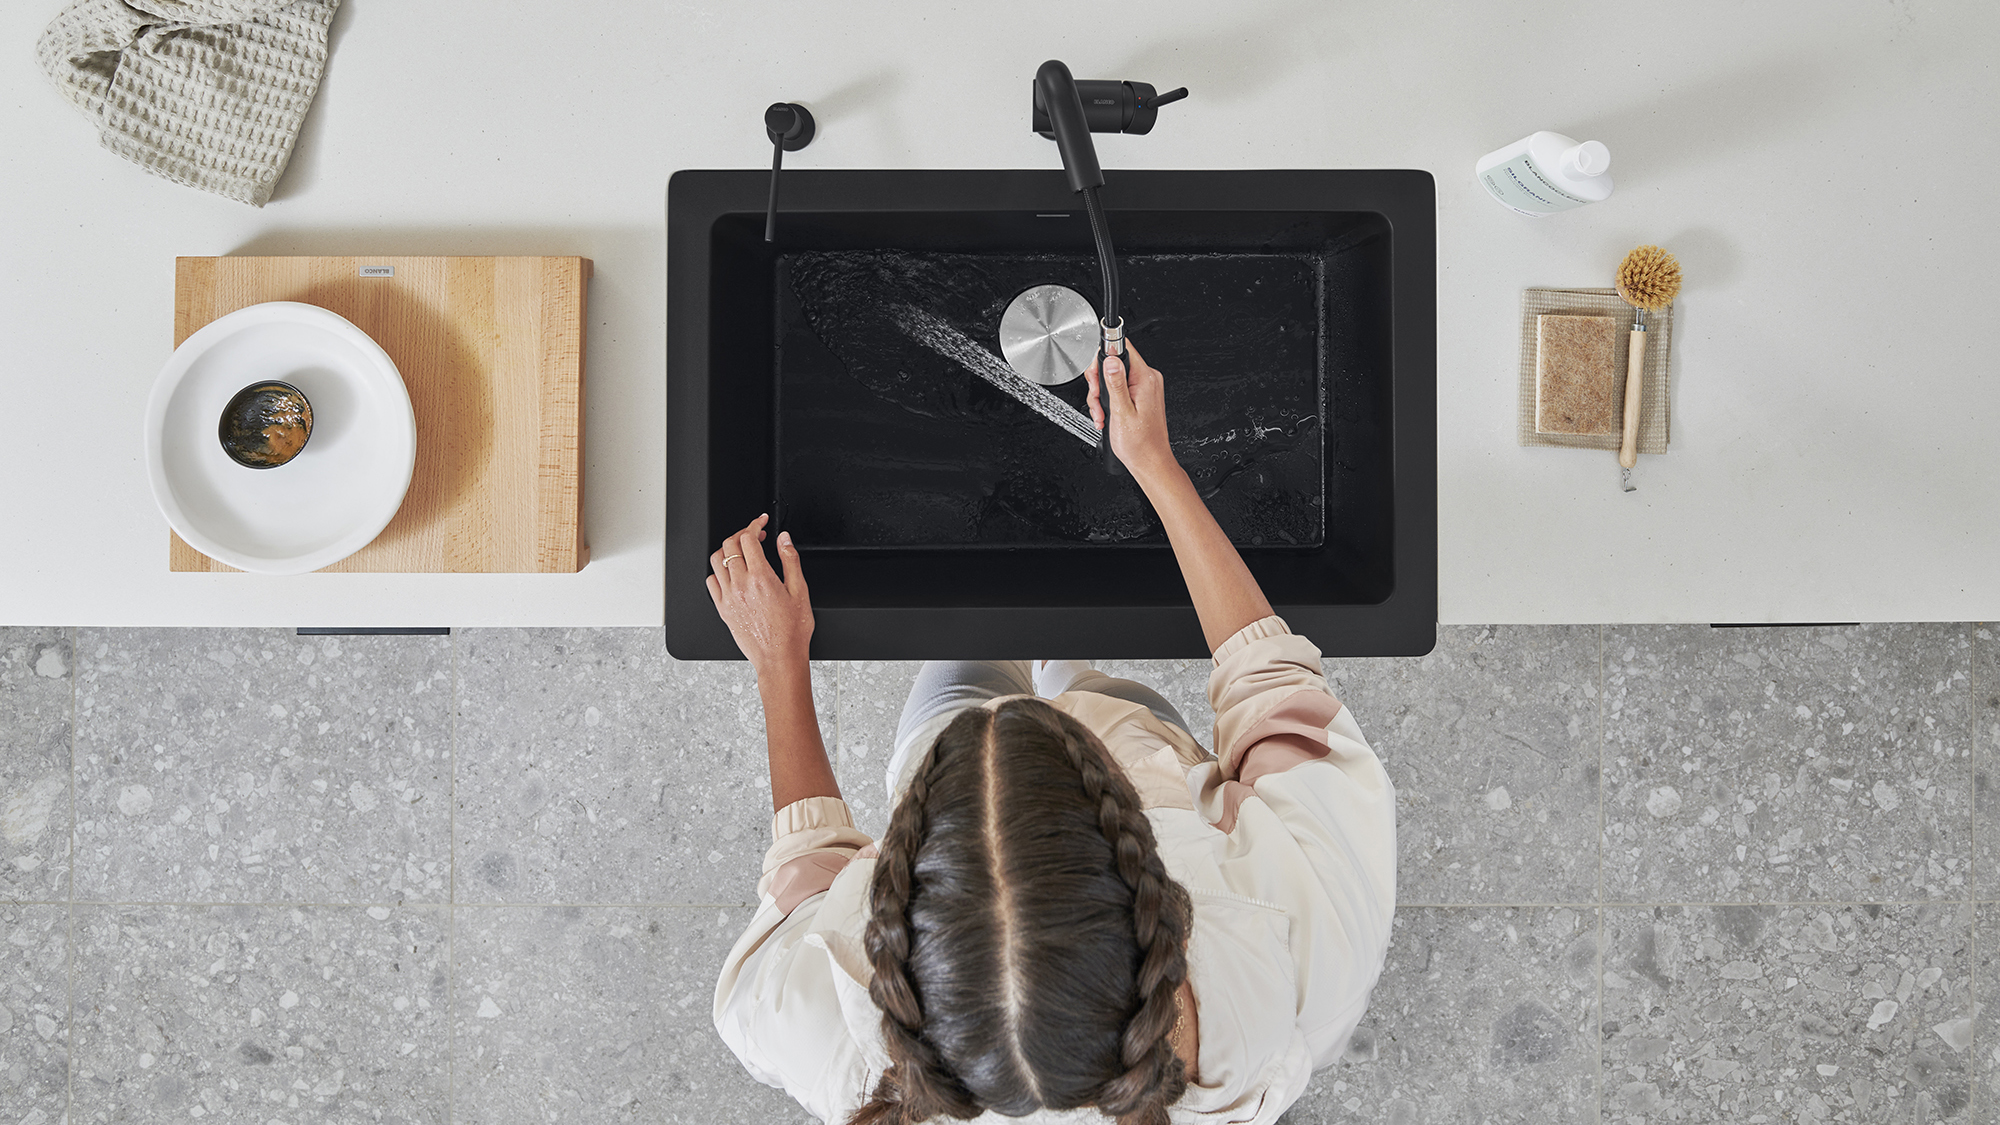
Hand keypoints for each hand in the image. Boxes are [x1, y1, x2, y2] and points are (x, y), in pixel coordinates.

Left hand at [705, 514, 813, 672]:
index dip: (754, 525)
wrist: (779, 658)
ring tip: (741, 552)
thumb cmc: (792, 631)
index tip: (760, 523)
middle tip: (754, 535)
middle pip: (730, 544)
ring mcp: (729, 596)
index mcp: (761, 577)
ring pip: (716, 560)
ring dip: (728, 550)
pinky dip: (718, 571)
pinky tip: (730, 573)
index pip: (748, 538)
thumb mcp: (800, 591)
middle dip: (742, 533)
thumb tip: (783, 539)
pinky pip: (711, 582)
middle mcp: (741, 584)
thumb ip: (790, 560)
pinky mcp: (722, 609)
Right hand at [1083, 340, 1177, 480]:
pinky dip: (1108, 402)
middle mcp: (1147, 379)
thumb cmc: (1140, 444)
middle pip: (1113, 363)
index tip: (1095, 377)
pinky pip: (1118, 389)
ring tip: (1102, 415)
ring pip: (1112, 378)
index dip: (1103, 359)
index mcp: (1145, 379)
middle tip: (1096, 401)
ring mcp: (1144, 388)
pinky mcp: (1140, 396)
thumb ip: (1115, 383)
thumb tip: (1110, 359)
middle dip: (1098, 383)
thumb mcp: (1122, 412)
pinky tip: (1107, 416)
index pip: (1122, 349)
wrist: (1149, 462)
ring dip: (1101, 397)